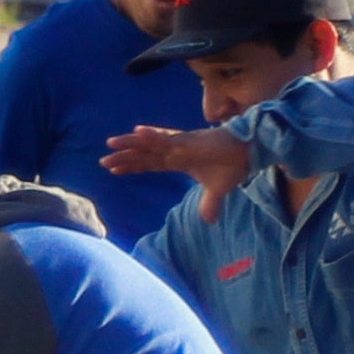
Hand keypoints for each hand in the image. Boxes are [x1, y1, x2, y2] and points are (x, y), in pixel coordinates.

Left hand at [99, 124, 252, 189]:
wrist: (251, 151)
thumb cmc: (234, 164)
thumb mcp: (218, 190)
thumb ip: (210, 204)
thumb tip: (209, 221)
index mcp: (180, 160)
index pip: (150, 164)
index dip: (133, 166)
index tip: (114, 169)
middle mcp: (176, 149)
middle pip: (144, 154)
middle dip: (124, 157)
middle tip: (103, 160)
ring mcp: (181, 144)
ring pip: (150, 144)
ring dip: (130, 144)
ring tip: (110, 144)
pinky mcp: (189, 141)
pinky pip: (166, 138)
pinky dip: (151, 136)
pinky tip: (136, 132)